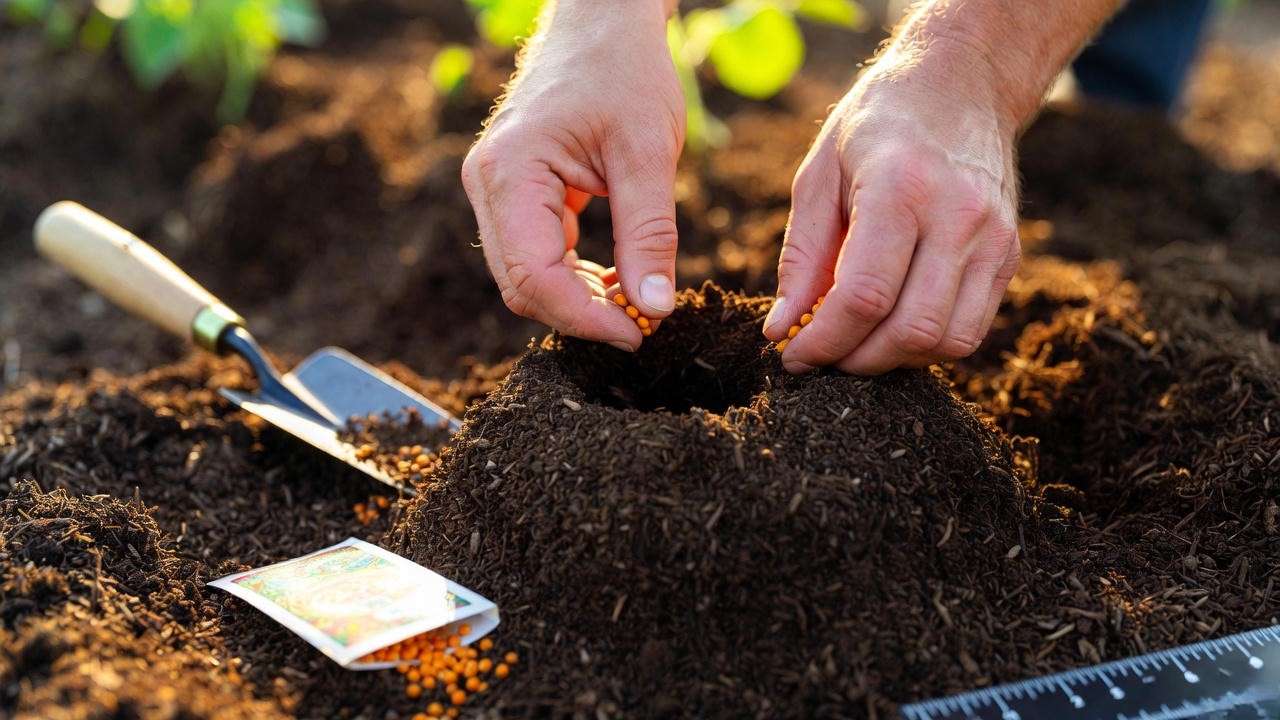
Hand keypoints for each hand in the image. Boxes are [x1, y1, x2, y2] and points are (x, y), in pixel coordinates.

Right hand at [462, 0, 682, 351]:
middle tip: (642, 326)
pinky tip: (616, 280)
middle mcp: (488, 185)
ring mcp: (496, 191)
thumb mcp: (648, 151)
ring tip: (635, 304)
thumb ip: (649, 234)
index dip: (585, 318)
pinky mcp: (515, 194)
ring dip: (579, 300)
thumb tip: (654, 309)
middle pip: (522, 286)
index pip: (535, 277)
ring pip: (527, 277)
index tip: (637, 334)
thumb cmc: (624, 70)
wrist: (602, 20)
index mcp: (510, 172)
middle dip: (580, 316)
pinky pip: (536, 255)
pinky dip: (574, 278)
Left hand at [763, 42, 1021, 373]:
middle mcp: (957, 216)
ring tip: (857, 344)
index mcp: (901, 188)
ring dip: (894, 360)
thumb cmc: (875, 128)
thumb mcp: (819, 175)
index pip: (865, 296)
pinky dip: (927, 346)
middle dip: (856, 360)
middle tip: (823, 356)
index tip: (793, 356)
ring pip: (948, 342)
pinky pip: (971, 330)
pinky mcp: (1009, 256)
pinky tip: (893, 328)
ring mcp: (993, 239)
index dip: (824, 341)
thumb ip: (801, 257)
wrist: (960, 86)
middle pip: (911, 330)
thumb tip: (782, 330)